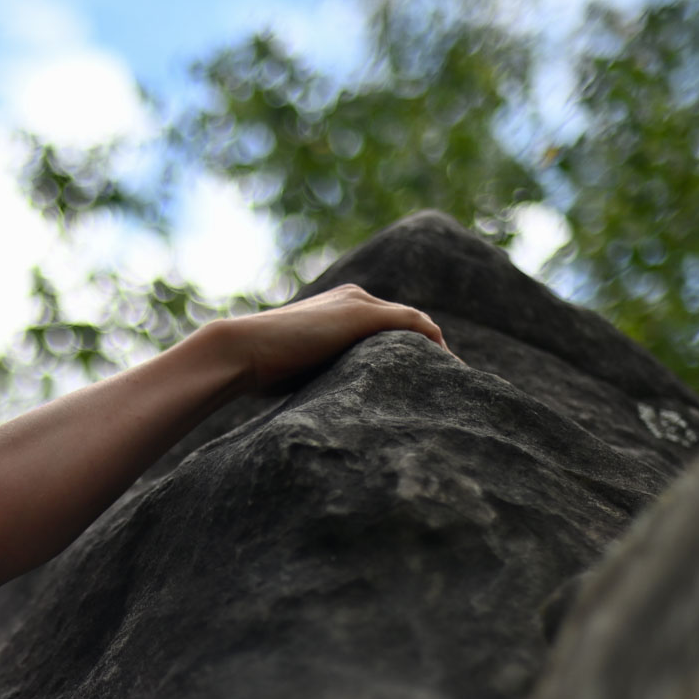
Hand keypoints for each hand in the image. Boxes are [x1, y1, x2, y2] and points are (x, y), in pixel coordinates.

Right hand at [221, 284, 449, 392]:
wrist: (242, 350)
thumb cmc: (259, 368)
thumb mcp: (298, 368)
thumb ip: (321, 372)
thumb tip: (328, 401)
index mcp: (337, 307)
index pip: (385, 325)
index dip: (408, 349)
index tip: (423, 376)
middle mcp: (353, 297)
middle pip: (405, 321)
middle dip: (428, 348)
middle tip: (448, 380)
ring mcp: (359, 303)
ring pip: (413, 322)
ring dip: (435, 348)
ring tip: (455, 378)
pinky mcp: (363, 314)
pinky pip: (415, 324)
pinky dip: (434, 342)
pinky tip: (448, 366)